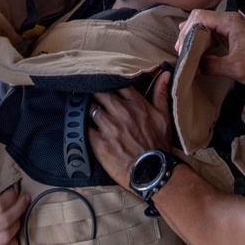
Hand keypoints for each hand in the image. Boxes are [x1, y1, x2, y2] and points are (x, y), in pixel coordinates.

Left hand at [88, 72, 172, 189]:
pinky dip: (81, 126)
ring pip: (89, 109)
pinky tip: (80, 126)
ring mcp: (109, 127)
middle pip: (99, 93)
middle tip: (90, 95)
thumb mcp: (163, 116)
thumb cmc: (159, 144)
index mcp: (136, 104)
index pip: (116, 84)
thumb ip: (160, 93)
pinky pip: (84, 128)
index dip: (108, 83)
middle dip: (94, 93)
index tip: (104, 84)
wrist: (153, 171)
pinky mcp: (99, 143)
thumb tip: (164, 73)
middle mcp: (121, 112)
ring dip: (86, 108)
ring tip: (83, 110)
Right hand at [176, 10, 244, 86]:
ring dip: (192, 33)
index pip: (199, 17)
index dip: (187, 31)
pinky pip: (210, 27)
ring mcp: (230, 23)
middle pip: (199, 16)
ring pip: (203, 21)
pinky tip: (192, 44)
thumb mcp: (235, 68)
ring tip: (184, 49)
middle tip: (181, 50)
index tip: (183, 48)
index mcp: (230, 21)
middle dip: (187, 31)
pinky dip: (199, 35)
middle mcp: (229, 18)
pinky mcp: (231, 31)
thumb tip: (193, 66)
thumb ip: (212, 65)